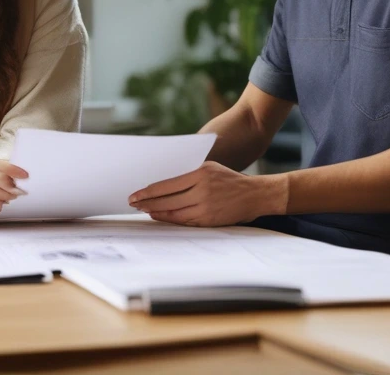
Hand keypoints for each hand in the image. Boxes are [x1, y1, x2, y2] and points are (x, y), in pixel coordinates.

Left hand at [129, 162, 286, 226]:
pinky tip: (162, 217)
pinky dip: (171, 220)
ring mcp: (206, 207)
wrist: (255, 194)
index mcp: (200, 173)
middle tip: (133, 204)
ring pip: (174, 214)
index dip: (147, 192)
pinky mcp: (210, 220)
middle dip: (147, 204)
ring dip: (157, 213)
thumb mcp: (209, 167)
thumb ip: (187, 174)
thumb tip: (162, 183)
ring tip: (145, 211)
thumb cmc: (229, 178)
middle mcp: (202, 191)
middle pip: (167, 201)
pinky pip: (185, 222)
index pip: (166, 185)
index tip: (134, 195)